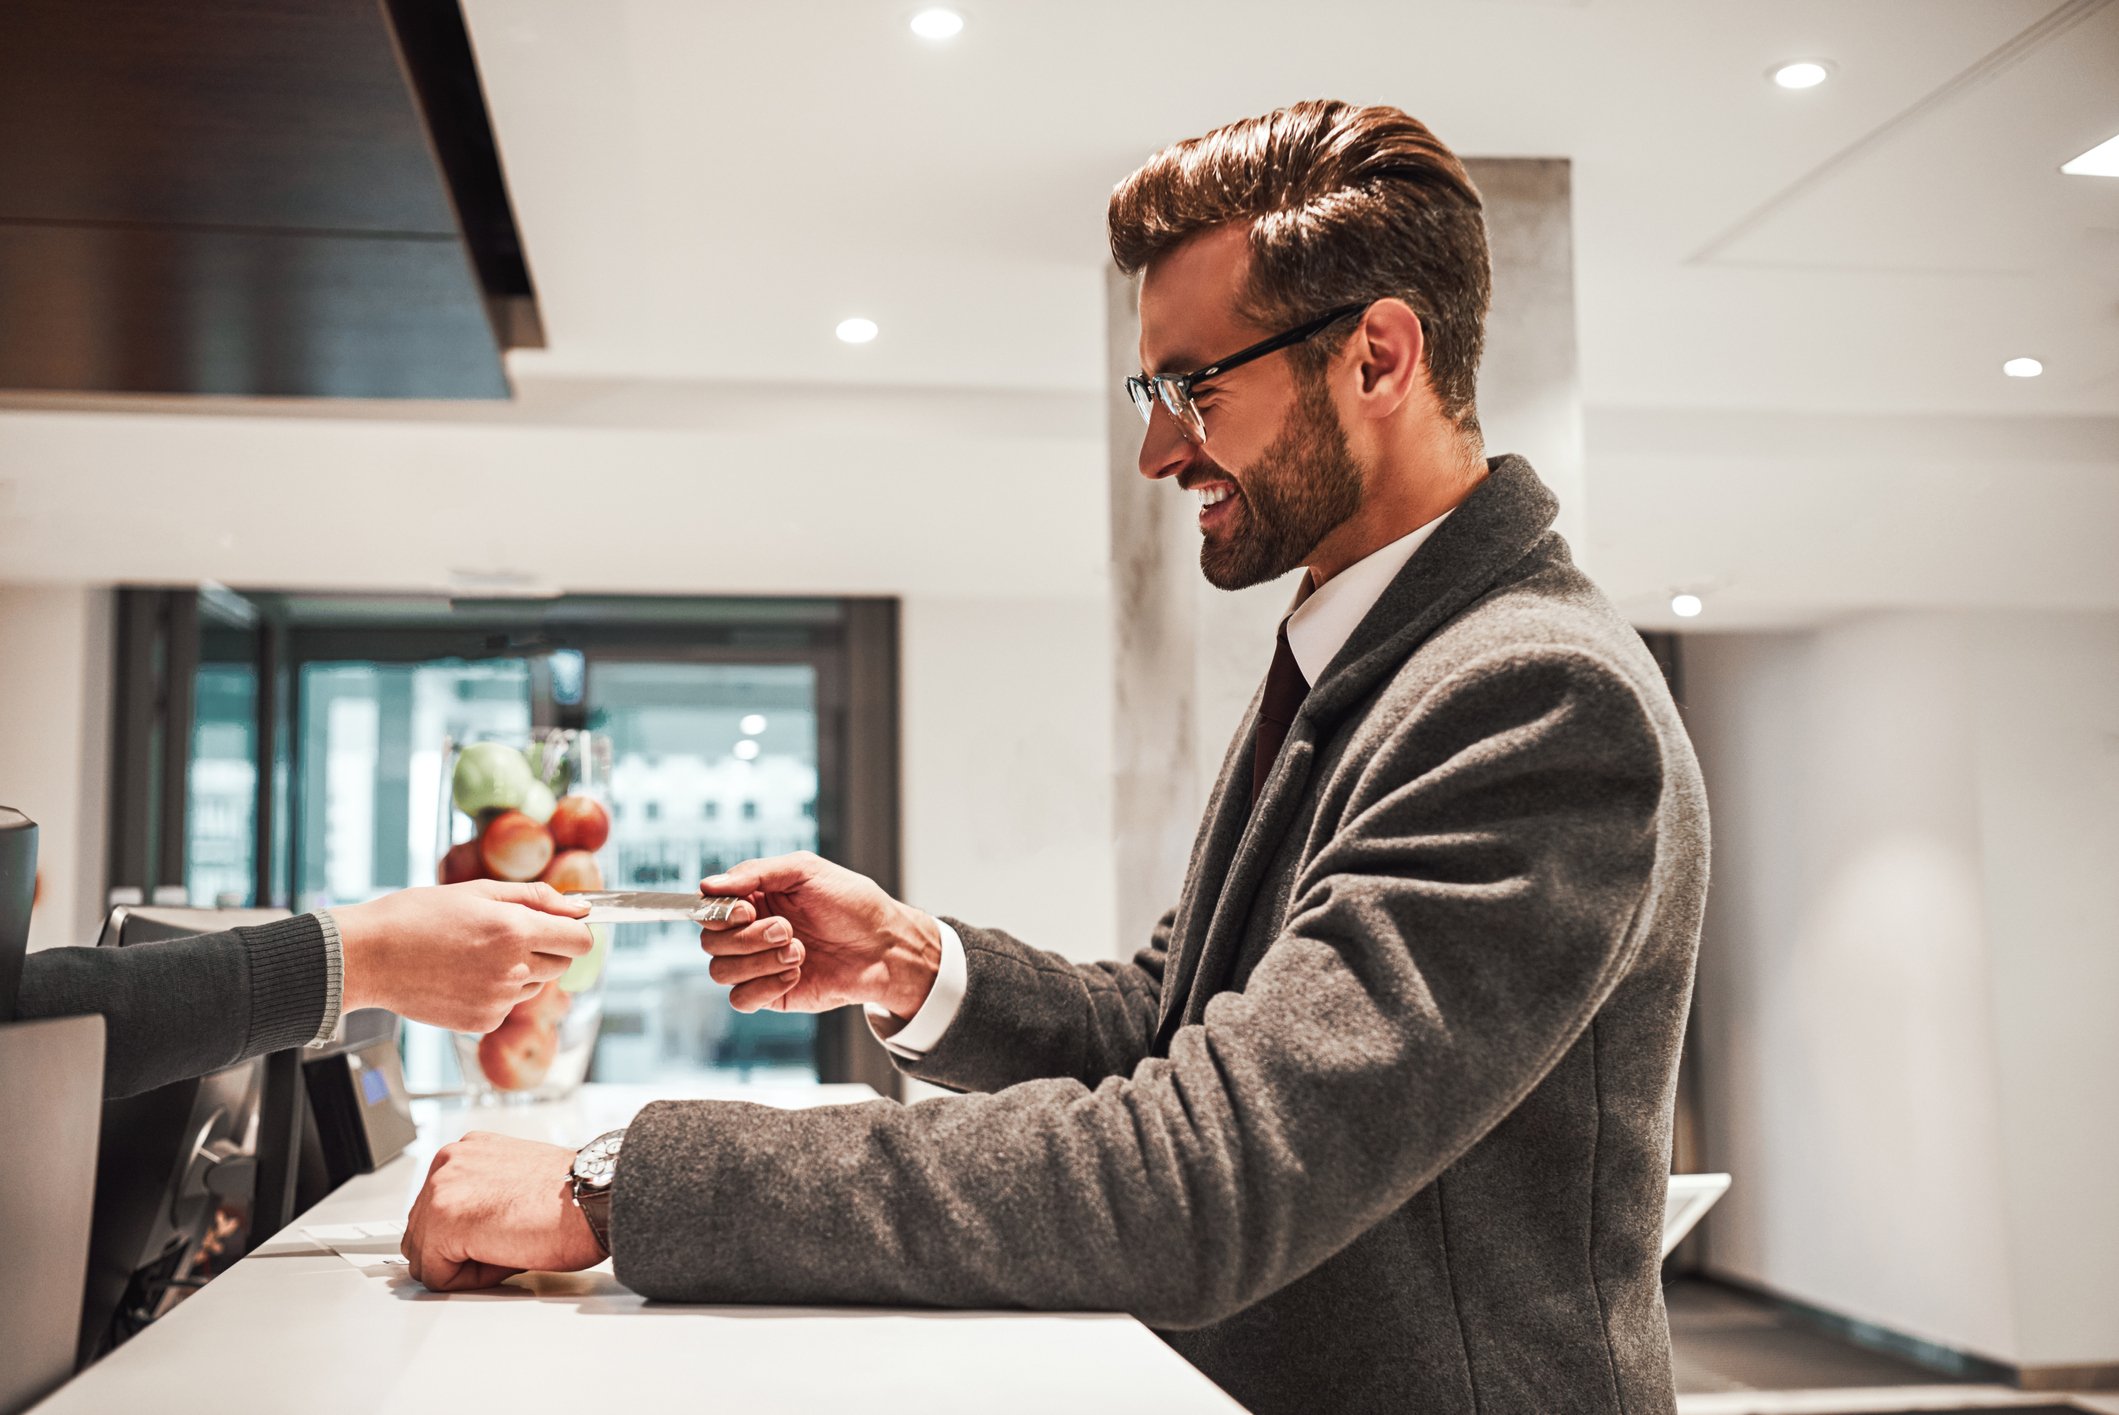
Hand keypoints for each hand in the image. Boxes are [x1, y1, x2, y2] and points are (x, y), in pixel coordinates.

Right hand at [332, 881, 592, 1033]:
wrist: (368, 957)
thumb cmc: (418, 916)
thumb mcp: (479, 892)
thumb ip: (538, 898)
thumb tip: (580, 909)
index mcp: (515, 930)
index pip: (580, 940)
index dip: (575, 930)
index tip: (562, 924)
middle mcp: (512, 969)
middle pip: (562, 964)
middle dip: (547, 947)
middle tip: (507, 933)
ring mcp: (497, 1000)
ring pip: (535, 985)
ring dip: (521, 970)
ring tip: (476, 954)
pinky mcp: (481, 1022)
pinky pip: (508, 1005)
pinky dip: (496, 992)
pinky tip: (462, 976)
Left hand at [401, 1131, 604, 1290]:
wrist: (595, 1199)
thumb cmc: (572, 1198)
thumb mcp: (516, 1181)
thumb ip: (481, 1195)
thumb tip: (466, 1234)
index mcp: (466, 1152)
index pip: (434, 1211)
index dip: (468, 1237)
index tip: (502, 1232)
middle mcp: (448, 1162)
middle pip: (423, 1234)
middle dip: (460, 1251)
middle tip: (507, 1243)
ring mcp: (441, 1189)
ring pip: (426, 1256)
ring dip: (464, 1264)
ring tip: (508, 1246)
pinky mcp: (444, 1220)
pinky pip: (436, 1275)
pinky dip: (469, 1280)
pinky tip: (506, 1255)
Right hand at [697, 851, 941, 1017]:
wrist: (885, 948)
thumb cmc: (852, 904)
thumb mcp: (806, 871)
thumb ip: (755, 872)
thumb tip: (707, 884)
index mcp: (755, 899)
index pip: (709, 908)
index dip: (720, 911)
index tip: (749, 908)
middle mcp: (751, 932)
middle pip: (710, 942)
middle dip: (747, 937)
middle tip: (787, 929)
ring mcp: (759, 966)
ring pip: (720, 971)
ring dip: (759, 961)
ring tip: (800, 951)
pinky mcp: (771, 995)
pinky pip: (740, 999)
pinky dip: (765, 986)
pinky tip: (796, 973)